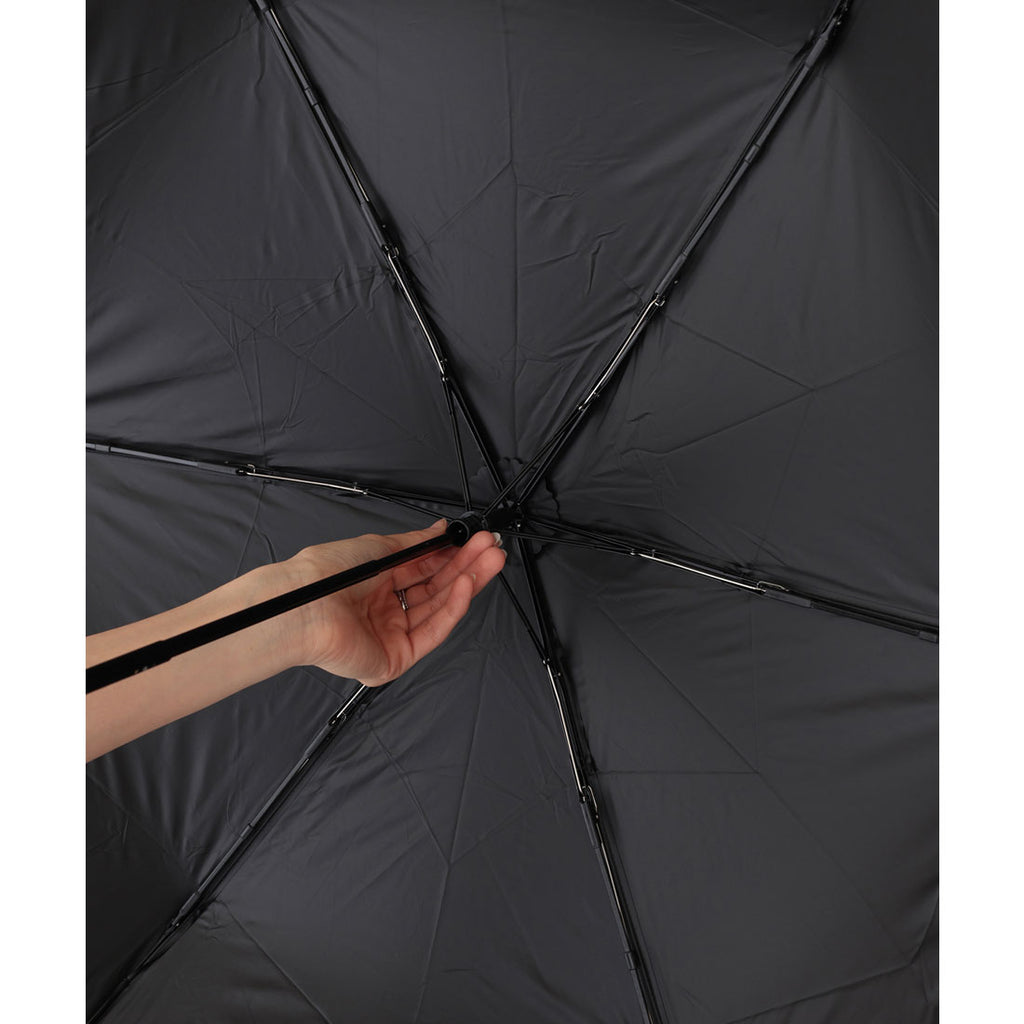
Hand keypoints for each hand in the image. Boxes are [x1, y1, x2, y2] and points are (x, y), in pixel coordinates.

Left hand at [286, 520, 505, 685]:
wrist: (305, 606)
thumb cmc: (326, 576)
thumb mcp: (378, 548)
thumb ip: (415, 543)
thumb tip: (439, 530)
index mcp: (376, 584)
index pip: (425, 570)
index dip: (453, 556)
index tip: (476, 541)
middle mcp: (384, 610)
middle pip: (436, 589)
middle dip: (467, 567)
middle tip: (491, 550)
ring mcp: (391, 635)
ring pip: (438, 609)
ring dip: (466, 584)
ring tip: (488, 562)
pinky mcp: (396, 658)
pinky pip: (431, 632)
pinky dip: (452, 608)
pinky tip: (465, 586)